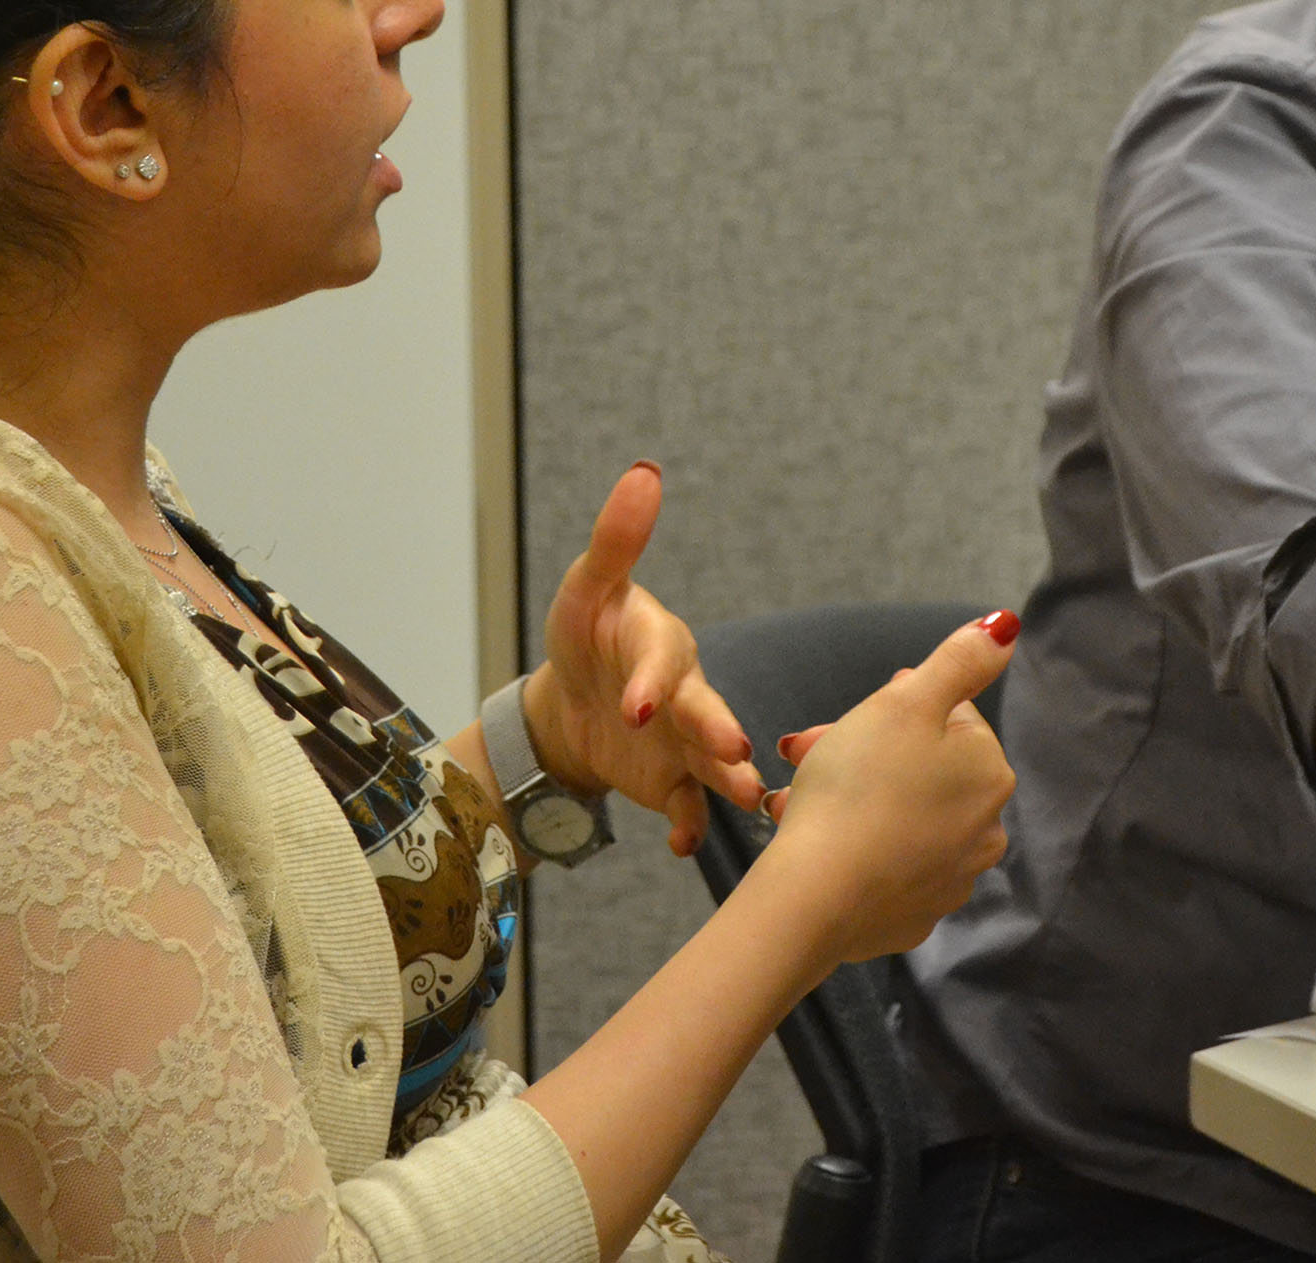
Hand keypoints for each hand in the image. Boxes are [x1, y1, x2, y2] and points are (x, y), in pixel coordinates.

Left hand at [527, 464, 764, 854]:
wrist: (569, 702)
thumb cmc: (585, 635)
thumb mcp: (586, 589)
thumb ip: (616, 540)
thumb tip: (643, 471)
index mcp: (662, 643)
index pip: (664, 660)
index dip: (655, 681)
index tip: (640, 706)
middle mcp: (686, 693)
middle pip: (705, 712)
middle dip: (717, 731)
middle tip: (734, 753)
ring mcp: (684, 741)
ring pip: (711, 762)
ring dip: (728, 780)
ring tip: (746, 798)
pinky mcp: (674, 781)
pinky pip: (687, 805)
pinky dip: (687, 823)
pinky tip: (678, 843)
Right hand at [763, 612, 1019, 966]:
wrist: (815, 896)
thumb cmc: (857, 786)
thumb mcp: (905, 702)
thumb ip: (960, 660)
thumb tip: (1008, 624)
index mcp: (989, 773)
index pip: (949, 720)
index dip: (893, 712)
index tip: (850, 721)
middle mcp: (984, 830)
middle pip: (921, 770)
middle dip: (863, 755)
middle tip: (805, 754)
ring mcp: (951, 880)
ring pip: (899, 818)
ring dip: (852, 801)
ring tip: (797, 800)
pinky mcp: (915, 917)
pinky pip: (884, 867)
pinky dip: (855, 850)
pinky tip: (817, 842)